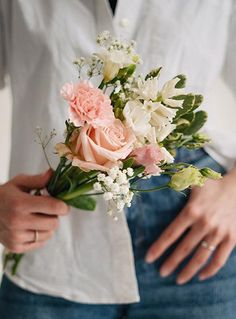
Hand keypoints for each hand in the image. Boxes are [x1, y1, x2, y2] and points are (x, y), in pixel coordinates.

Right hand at [0, 170, 68, 252]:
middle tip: (46, 210)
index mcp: (20, 203)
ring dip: (47, 226)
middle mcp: (17, 222)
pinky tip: (31, 227)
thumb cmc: (4, 196)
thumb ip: (37, 180)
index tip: (62, 204)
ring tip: (36, 218)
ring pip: (49, 234)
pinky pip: (40, 243)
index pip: (54, 207)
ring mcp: (15, 237)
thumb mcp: (18, 183)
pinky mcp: (15, 247)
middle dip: (54, 215)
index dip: (63, 206)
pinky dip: (40, 236)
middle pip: (54, 223)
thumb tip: (52, 174)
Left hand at [145, 167, 235, 283]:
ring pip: (201, 257)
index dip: (159, 247)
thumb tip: (160, 178)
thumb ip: (177, 183)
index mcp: (192, 211)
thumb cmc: (213, 185)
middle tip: (161, 273)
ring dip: (188, 271)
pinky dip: (210, 270)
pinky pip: (220, 259)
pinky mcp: (231, 239)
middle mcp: (204, 224)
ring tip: (178, 279)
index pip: (171, 233)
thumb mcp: (193, 181)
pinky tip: (201, 276)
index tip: (149, 258)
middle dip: (171, 263)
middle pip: (184, 249)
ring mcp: (219, 233)